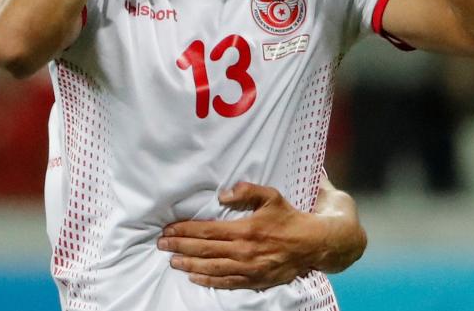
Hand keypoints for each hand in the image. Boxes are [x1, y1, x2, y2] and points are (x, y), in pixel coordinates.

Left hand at [157, 182, 326, 289]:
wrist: (311, 244)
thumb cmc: (289, 218)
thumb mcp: (272, 196)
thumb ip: (247, 191)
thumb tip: (223, 195)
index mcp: (245, 229)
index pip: (207, 230)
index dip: (185, 230)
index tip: (169, 229)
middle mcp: (243, 251)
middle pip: (204, 250)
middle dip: (180, 246)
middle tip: (161, 244)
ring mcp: (248, 268)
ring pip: (211, 268)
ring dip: (189, 264)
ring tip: (172, 261)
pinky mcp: (254, 280)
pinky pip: (226, 283)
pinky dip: (208, 281)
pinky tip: (194, 277)